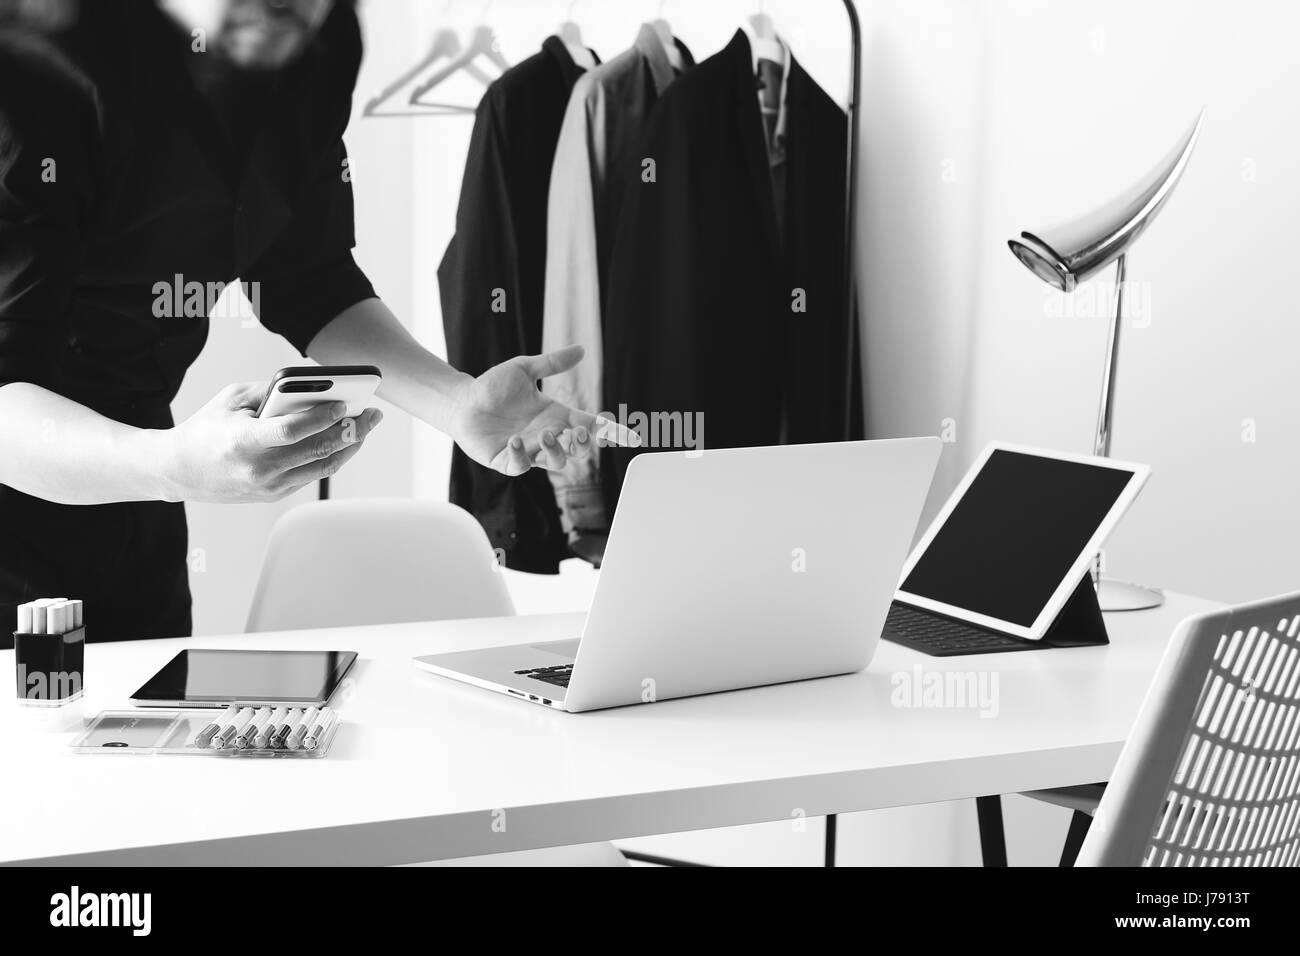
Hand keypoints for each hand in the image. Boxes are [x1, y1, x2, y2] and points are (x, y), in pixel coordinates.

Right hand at [155, 382, 382, 502]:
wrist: (178, 471)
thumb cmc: (206, 429)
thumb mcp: (231, 399)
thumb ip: (270, 391)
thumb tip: (312, 387)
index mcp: (243, 441)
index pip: (291, 431)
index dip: (321, 418)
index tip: (343, 405)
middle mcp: (259, 468)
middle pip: (316, 450)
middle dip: (350, 430)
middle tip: (370, 414)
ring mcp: (269, 485)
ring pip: (323, 466)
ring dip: (350, 446)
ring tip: (366, 426)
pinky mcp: (275, 494)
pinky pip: (314, 474)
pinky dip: (333, 456)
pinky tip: (346, 440)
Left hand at [448, 345, 635, 475]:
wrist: (462, 402)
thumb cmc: (492, 386)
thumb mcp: (524, 369)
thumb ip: (552, 363)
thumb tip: (582, 349)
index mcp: (557, 416)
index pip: (592, 426)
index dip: (612, 432)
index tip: (633, 437)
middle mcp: (547, 435)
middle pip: (579, 448)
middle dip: (585, 443)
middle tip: (579, 430)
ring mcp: (529, 451)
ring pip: (556, 461)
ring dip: (556, 450)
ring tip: (544, 434)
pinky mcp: (508, 461)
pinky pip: (521, 466)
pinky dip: (522, 456)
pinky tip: (514, 439)